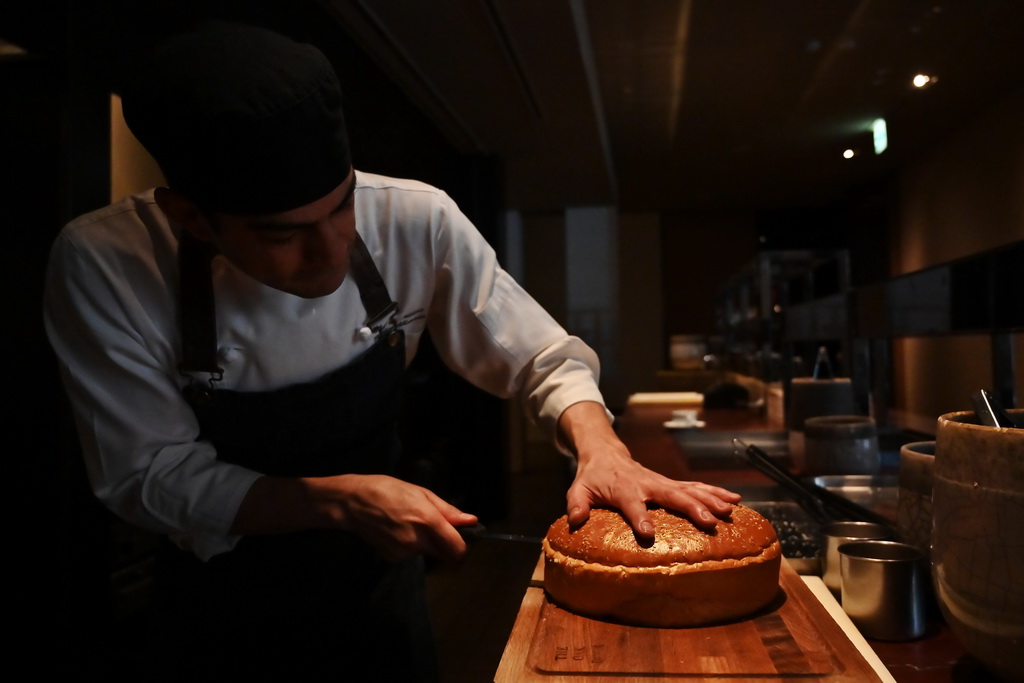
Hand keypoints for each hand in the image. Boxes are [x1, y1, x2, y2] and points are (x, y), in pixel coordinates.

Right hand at [309, 474, 478, 562]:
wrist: (352, 503)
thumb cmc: (387, 490)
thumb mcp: (421, 493)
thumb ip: (447, 510)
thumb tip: (471, 521)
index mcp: (428, 521)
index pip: (457, 550)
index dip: (461, 545)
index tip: (457, 535)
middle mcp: (417, 541)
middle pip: (444, 553)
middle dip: (443, 543)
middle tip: (430, 524)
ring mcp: (403, 552)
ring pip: (426, 553)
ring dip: (424, 541)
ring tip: (406, 521)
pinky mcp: (392, 558)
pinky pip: (410, 554)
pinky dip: (408, 544)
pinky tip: (396, 529)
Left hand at [558, 402, 740, 541]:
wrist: (606, 454)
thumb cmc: (592, 477)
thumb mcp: (578, 489)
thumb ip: (577, 504)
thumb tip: (575, 520)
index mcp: (623, 489)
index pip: (632, 504)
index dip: (640, 517)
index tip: (649, 534)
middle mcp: (647, 484)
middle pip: (671, 495)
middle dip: (691, 507)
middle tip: (709, 521)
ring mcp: (661, 482)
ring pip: (690, 490)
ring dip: (711, 499)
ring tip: (731, 510)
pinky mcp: (670, 484)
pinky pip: (695, 488)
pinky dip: (715, 493)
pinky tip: (734, 501)